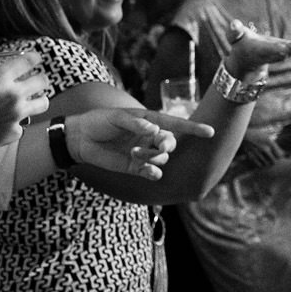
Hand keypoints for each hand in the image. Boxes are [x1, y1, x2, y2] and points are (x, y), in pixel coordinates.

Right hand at [0, 54, 50, 155]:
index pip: (26, 62)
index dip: (34, 59)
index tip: (36, 59)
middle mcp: (11, 94)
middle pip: (42, 81)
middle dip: (40, 80)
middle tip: (38, 81)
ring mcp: (15, 114)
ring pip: (43, 103)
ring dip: (39, 100)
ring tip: (35, 101)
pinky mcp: (14, 132)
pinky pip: (22, 126)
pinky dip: (16, 125)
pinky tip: (8, 125)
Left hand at [67, 107, 212, 179]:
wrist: (80, 138)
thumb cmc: (99, 121)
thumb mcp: (116, 118)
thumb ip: (135, 124)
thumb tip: (153, 130)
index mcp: (149, 121)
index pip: (174, 124)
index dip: (192, 128)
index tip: (210, 132)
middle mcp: (149, 137)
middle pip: (170, 143)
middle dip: (168, 145)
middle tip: (159, 145)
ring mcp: (143, 153)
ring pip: (161, 159)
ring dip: (153, 158)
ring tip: (134, 154)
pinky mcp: (134, 167)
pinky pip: (151, 172)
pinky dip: (153, 173)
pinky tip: (150, 172)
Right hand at [222, 19, 290, 81]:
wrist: (246, 62)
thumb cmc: (240, 46)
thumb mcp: (234, 38)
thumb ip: (234, 31)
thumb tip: (234, 23)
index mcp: (258, 51)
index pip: (268, 50)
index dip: (276, 49)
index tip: (284, 48)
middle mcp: (270, 54)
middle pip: (282, 53)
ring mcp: (278, 54)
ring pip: (289, 51)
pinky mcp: (284, 50)